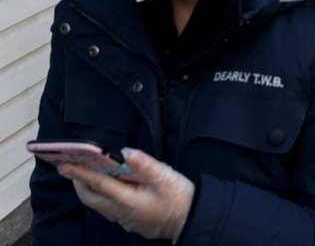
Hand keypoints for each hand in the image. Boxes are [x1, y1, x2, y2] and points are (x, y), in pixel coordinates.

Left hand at [59, 148, 193, 242]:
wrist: (190, 221)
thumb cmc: (180, 198)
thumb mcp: (166, 177)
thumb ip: (145, 164)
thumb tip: (125, 152)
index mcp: (129, 200)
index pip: (99, 184)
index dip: (80, 173)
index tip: (64, 164)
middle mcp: (121, 212)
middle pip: (91, 198)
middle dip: (78, 182)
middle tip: (71, 166)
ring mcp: (124, 219)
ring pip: (98, 204)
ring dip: (89, 189)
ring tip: (85, 173)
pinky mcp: (129, 221)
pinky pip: (108, 208)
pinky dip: (101, 195)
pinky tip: (108, 186)